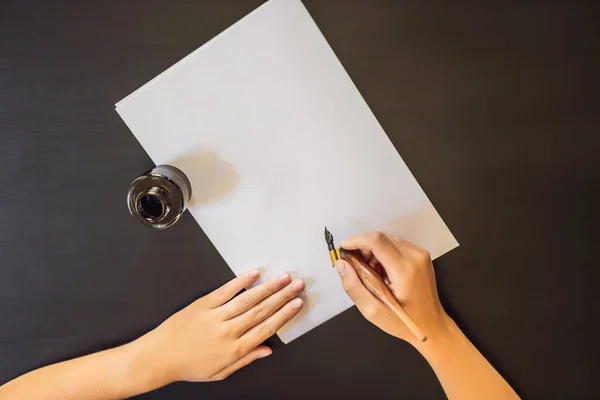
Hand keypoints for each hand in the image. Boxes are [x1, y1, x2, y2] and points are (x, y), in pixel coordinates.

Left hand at [132, 270, 303, 382]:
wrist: (158, 357)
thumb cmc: (187, 366)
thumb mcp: (220, 372)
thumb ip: (246, 359)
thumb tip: (267, 350)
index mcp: (234, 349)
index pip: (266, 328)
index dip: (285, 315)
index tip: (297, 304)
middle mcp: (228, 331)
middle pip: (262, 310)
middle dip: (283, 296)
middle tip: (298, 285)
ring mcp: (215, 316)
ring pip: (248, 299)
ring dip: (269, 287)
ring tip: (283, 278)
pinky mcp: (203, 305)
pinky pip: (225, 291)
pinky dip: (241, 282)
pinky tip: (254, 274)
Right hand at [335, 232, 448, 345]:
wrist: (432, 326)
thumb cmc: (405, 322)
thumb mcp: (373, 311)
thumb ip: (354, 286)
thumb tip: (341, 264)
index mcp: (405, 270)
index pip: (377, 241)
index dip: (356, 240)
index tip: (343, 249)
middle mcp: (415, 256)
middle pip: (381, 237)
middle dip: (362, 247)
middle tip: (353, 266)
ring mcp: (420, 254)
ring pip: (387, 240)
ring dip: (371, 250)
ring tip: (367, 272)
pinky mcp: (420, 256)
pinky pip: (395, 245)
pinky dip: (382, 253)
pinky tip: (379, 271)